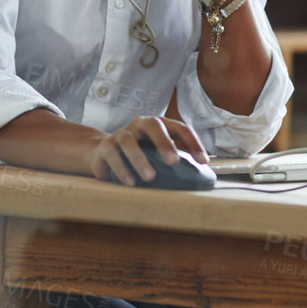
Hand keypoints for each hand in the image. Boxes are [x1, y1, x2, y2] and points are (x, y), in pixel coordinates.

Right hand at [85, 116, 208, 185]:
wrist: (103, 154)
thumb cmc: (139, 155)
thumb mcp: (158, 155)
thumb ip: (177, 159)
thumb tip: (203, 174)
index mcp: (158, 125)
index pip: (179, 128)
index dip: (193, 143)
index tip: (203, 161)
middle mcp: (139, 125)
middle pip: (153, 125)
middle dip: (164, 142)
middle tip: (173, 162)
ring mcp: (121, 134)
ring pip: (128, 140)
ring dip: (139, 158)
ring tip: (149, 177)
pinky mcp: (105, 147)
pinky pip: (112, 154)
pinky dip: (122, 168)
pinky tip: (130, 182)